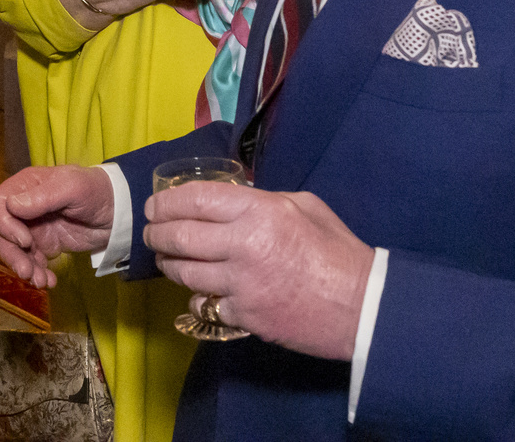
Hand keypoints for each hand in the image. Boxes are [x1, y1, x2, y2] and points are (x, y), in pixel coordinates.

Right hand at [0, 165, 113, 288]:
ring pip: (13, 250)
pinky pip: (31, 262)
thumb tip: (11, 206)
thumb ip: (42, 197)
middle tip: (27, 272)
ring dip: (23, 268)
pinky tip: (49, 281)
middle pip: (1, 231)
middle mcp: (24, 207)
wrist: (120, 213)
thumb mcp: (72, 188)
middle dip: (11, 254)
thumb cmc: (96, 191)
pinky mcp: (45, 245)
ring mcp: (33, 227)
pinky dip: (37, 274)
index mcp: (25, 186)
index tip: (25, 241)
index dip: (5, 225)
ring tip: (40, 282)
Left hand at [143, 182, 372, 360]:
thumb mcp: (304, 207)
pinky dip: (197, 297)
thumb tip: (231, 200)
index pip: (196, 199)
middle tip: (151, 233)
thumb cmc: (337, 251)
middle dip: (157, 233)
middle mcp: (243, 244)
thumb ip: (263, 201)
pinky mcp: (244, 316)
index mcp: (259, 211)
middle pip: (180, 236)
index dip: (167, 201)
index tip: (155, 205)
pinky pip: (205, 304)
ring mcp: (240, 283)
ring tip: (165, 257)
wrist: (363, 307)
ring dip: (169, 264)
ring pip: (185, 272)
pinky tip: (197, 291)